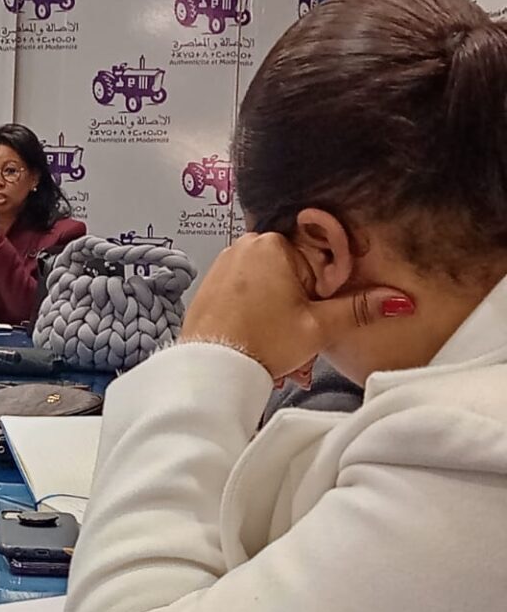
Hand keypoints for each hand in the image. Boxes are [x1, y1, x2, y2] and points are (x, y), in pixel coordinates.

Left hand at [180, 233, 413, 379]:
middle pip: (294, 268)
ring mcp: (226, 262)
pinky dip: (260, 309)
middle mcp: (246, 245)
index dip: (326, 287)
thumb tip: (399, 299)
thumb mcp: (319, 326)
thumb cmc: (261, 343)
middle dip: (303, 300)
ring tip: (280, 337)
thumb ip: (360, 308)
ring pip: (271, 281)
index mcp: (274, 244)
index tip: (322, 308)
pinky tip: (261, 332)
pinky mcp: (213, 282)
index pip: (319, 254)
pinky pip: (248, 289)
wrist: (211, 367)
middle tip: (299, 328)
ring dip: (282, 308)